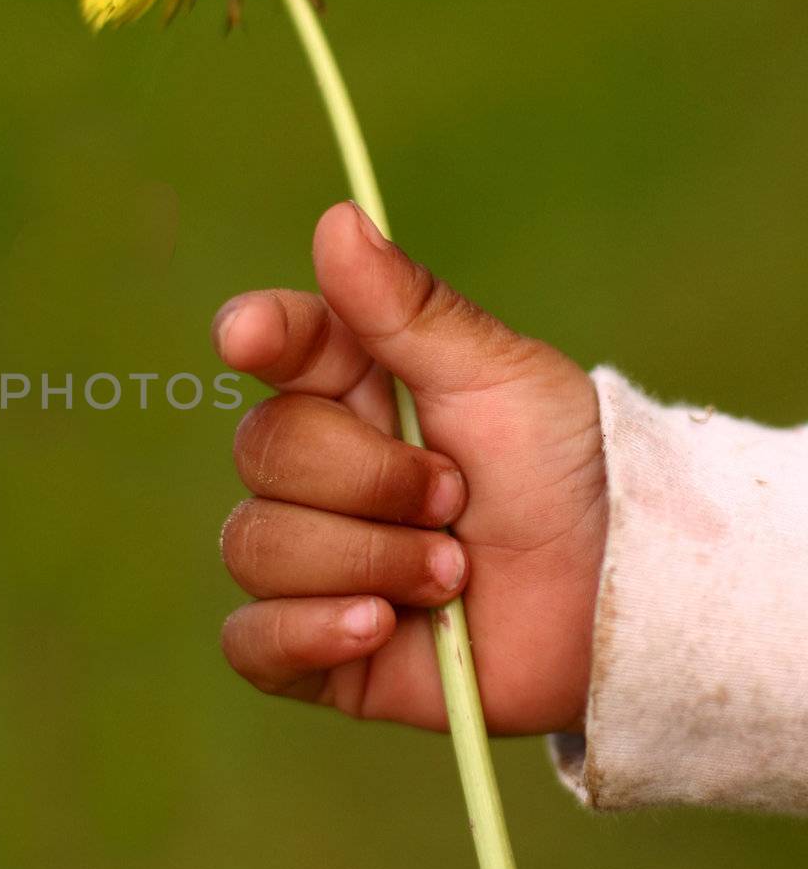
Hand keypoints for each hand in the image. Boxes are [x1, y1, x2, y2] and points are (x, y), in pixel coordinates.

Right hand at [214, 202, 606, 734]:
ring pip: (256, 545)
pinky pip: (251, 640)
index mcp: (353, 390)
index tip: (249, 337)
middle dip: (371, 482)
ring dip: (367, 562)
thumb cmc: (566, 471)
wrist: (619, 600)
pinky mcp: (315, 648)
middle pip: (263, 453)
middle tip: (458, 500)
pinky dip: (306, 632)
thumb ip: (409, 309)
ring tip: (454, 578)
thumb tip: (336, 219)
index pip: (275, 346)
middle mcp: (318, 472)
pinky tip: (376, 630)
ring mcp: (309, 560)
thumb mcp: (498, 378)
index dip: (256, 337)